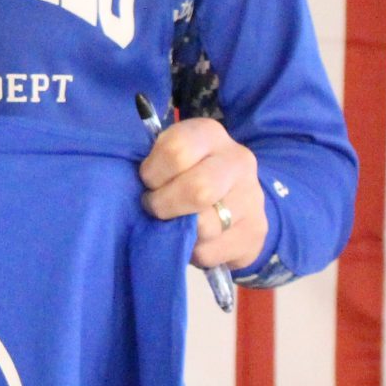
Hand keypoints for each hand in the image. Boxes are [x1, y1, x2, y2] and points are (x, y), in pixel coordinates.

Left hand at [137, 117, 265, 270]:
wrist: (236, 202)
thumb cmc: (188, 175)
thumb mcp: (172, 159)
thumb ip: (155, 165)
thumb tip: (130, 187)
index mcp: (209, 134)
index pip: (177, 150)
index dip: (153, 173)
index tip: (147, 183)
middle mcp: (237, 160)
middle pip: (198, 189)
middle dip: (165, 205)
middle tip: (155, 208)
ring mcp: (252, 196)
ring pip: (205, 226)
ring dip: (180, 232)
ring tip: (177, 225)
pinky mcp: (255, 231)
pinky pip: (210, 251)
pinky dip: (192, 252)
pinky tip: (194, 241)